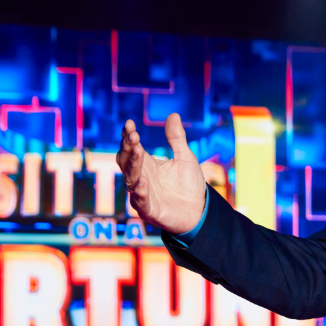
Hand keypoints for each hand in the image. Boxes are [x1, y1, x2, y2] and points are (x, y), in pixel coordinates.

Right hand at [116, 114, 206, 234]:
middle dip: (128, 148)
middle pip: (126, 161)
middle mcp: (140, 178)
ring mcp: (143, 194)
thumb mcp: (185, 158)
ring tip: (138, 150)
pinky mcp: (149, 211)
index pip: (131, 148)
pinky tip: (142, 181)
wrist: (200, 211)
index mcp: (146, 165)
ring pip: (131, 179)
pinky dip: (140, 192)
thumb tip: (173, 114)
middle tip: (133, 135)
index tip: (130, 123)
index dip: (128, 136)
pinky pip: (140, 201)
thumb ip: (177, 138)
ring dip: (133, 165)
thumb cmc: (189, 185)